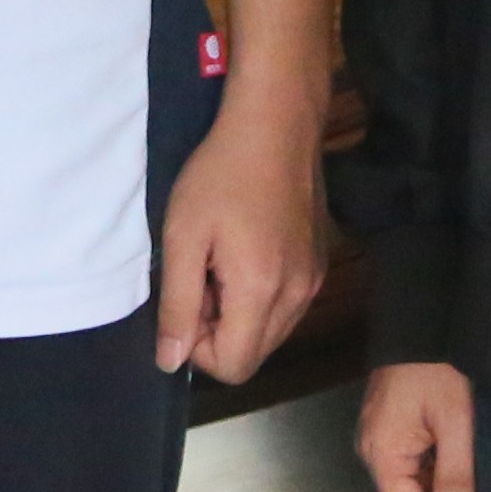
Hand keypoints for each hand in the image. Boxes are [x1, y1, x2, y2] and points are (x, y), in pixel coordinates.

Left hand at [154, 103, 325, 383]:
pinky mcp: (320, 264)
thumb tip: (170, 361)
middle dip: (218, 330)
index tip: (186, 297)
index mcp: (261, 292)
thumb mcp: (183, 236)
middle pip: (253, 355)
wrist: (275, 124)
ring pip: (270, 333)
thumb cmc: (220, 174)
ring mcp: (314, 281)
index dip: (197, 347)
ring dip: (238, 313)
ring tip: (221, 259)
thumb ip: (177, 306)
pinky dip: (260, 296)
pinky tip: (246, 248)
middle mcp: (298, 297)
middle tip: (202, 274)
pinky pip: (286, 307)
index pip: (233, 367)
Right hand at [359, 362, 477, 491]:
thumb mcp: (455, 425)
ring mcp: (376, 439)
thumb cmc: (438, 374)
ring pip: (409, 482)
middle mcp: (371, 453)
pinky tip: (447, 438)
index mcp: (382, 457)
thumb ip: (455, 478)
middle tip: (468, 466)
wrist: (422, 324)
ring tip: (459, 448)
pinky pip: (406, 461)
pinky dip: (430, 460)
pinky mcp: (384, 427)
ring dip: (438, 476)